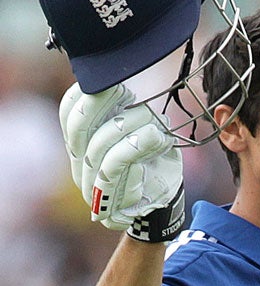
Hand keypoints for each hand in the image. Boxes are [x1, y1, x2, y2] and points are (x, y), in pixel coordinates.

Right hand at [60, 83, 184, 240]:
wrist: (165, 203)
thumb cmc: (154, 163)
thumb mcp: (142, 131)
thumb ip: (126, 112)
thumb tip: (119, 82)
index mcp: (83, 144)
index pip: (68, 114)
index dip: (84, 94)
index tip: (111, 81)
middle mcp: (80, 163)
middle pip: (78, 127)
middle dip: (100, 102)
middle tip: (127, 91)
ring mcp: (91, 182)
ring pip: (101, 144)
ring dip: (133, 124)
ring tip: (158, 123)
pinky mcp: (109, 198)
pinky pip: (116, 164)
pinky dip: (138, 145)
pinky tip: (158, 138)